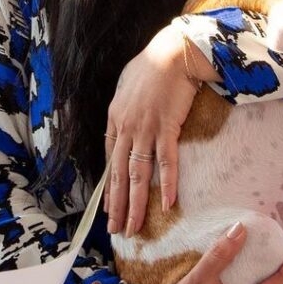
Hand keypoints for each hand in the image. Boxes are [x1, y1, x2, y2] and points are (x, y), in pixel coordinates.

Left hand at [103, 24, 214, 236]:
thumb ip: (125, 108)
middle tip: (116, 230)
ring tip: (134, 227)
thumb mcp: (127, 86)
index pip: (109, 161)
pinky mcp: (167, 128)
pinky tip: (167, 204)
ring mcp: (145, 129)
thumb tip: (125, 121)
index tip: (109, 209)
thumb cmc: (152, 66)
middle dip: (116, 205)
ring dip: (135, 204)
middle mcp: (125, 128)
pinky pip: (166, 162)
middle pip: (119, 174)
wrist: (173, 53)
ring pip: (137, 174)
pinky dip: (167, 184)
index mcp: (114, 119)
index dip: (109, 187)